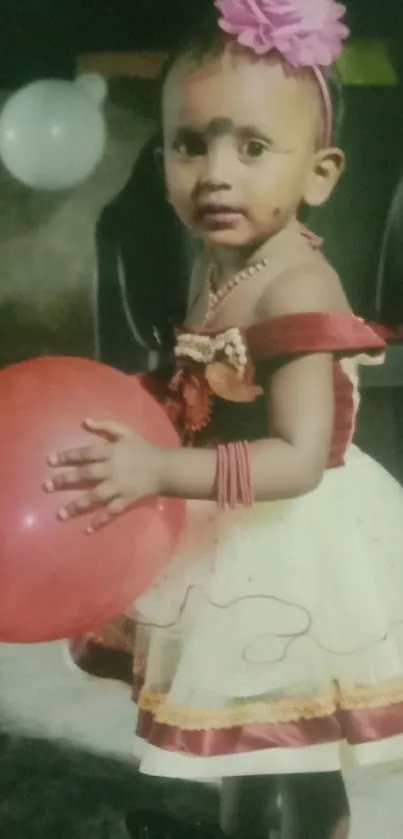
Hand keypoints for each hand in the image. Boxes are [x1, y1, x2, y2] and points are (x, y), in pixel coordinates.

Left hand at [44, 419, 163, 531]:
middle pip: (85, 474)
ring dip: (77, 505)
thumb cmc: (144, 448)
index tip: (50, 461)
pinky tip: (88, 529)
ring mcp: (118, 486)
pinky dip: (101, 520)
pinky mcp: (126, 500)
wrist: (165, 468)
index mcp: (111, 452)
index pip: (85, 453)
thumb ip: (106, 425)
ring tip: (60, 513)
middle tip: (47, 486)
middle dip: (65, 480)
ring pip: (95, 496)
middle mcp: (111, 470)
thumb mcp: (126, 431)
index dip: (67, 456)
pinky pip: (112, 511)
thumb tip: (85, 422)